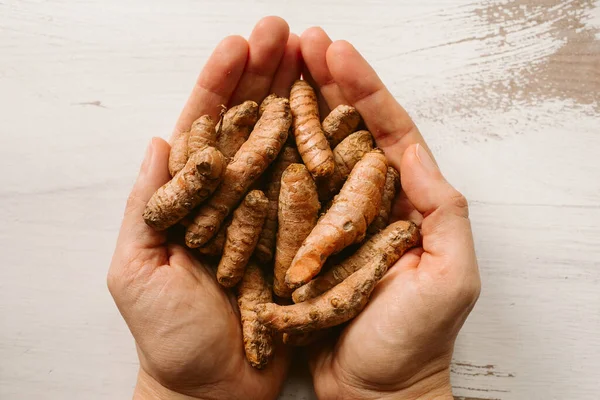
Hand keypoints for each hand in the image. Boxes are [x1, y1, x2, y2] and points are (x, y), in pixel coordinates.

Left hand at [107, 17, 301, 399]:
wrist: (216, 390)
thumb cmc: (171, 338)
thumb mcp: (136, 272)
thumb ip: (145, 206)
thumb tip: (159, 141)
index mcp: (188, 198)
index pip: (204, 127)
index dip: (220, 83)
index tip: (240, 43)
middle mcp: (231, 198)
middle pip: (248, 124)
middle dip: (264, 75)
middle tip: (286, 31)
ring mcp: (267, 214)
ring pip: (284, 147)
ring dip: (298, 99)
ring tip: (315, 56)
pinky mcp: (299, 237)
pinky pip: (312, 189)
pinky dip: (324, 152)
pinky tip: (339, 117)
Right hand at [300, 28, 480, 398]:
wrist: (375, 389)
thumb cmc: (415, 339)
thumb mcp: (450, 276)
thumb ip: (443, 212)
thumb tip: (412, 154)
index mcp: (407, 199)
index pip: (387, 131)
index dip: (364, 89)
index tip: (337, 53)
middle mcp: (367, 200)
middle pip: (346, 130)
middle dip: (326, 83)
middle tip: (301, 41)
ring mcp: (332, 216)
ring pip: (313, 152)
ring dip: (297, 107)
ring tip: (277, 66)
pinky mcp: (301, 238)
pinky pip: (285, 191)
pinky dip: (272, 158)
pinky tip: (256, 127)